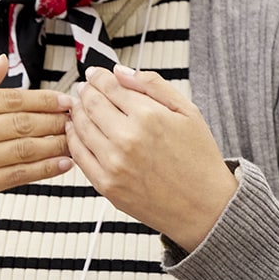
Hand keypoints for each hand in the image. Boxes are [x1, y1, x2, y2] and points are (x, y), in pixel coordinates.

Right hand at [0, 55, 70, 235]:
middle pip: (21, 124)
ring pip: (23, 150)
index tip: (66, 100)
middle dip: (56, 121)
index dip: (44, 99)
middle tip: (78, 118)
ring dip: (56, 145)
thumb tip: (4, 61)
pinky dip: (43, 170)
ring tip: (76, 139)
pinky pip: (16, 176)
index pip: (10, 99)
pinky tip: (62, 163)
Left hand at [65, 66, 238, 251]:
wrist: (205, 207)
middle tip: (86, 87)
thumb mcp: (188, 112)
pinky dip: (73, 138)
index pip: (110, 86)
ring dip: (77, 112)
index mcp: (149, 117)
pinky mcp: (106, 185)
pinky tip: (77, 130)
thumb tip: (122, 72)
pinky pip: (79, 154)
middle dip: (85, 91)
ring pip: (80, 127)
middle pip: (91, 104)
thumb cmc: (200, 160)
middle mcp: (127, 139)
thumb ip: (154, 86)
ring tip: (81, 106)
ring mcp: (113, 163)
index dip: (99, 76)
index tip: (96, 74)